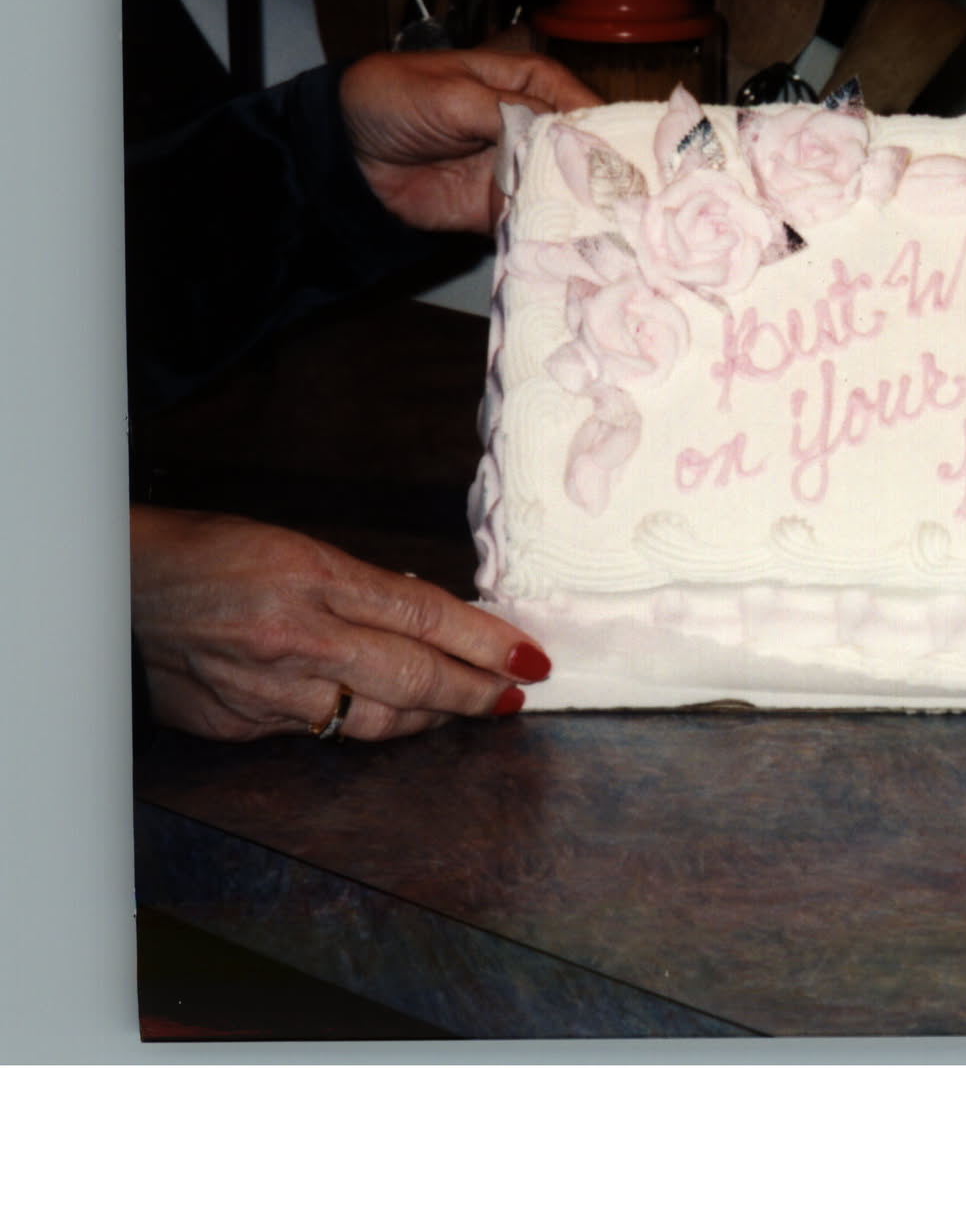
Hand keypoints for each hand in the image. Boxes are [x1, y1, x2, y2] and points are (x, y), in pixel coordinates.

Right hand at [131, 506, 552, 741]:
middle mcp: (293, 638)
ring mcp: (262, 690)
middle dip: (475, 693)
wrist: (117, 583)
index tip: (530, 659)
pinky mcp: (235, 725)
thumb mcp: (300, 548)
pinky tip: (374, 710)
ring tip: (458, 708)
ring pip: (372, 722)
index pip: (427, 618)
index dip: (488, 642)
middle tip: (512, 696)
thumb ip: (368, 590)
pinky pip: (314, 733)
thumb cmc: (213, 552)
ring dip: (425, 718)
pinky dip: (350, 721)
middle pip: (413, 679)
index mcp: (314, 577)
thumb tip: (437, 621)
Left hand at [339, 49, 601, 233]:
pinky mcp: (501, 208)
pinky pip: (534, 220)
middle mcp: (533, 126)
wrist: (346, 154)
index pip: (582, 103)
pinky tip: (563, 239)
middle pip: (582, 150)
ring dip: (577, 207)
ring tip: (597, 223)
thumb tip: (555, 134)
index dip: (603, 128)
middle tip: (617, 197)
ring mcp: (519, 169)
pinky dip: (547, 230)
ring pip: (564, 188)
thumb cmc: (393, 100)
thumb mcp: (452, 94)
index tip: (620, 155)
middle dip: (599, 173)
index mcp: (528, 83)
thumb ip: (506, 113)